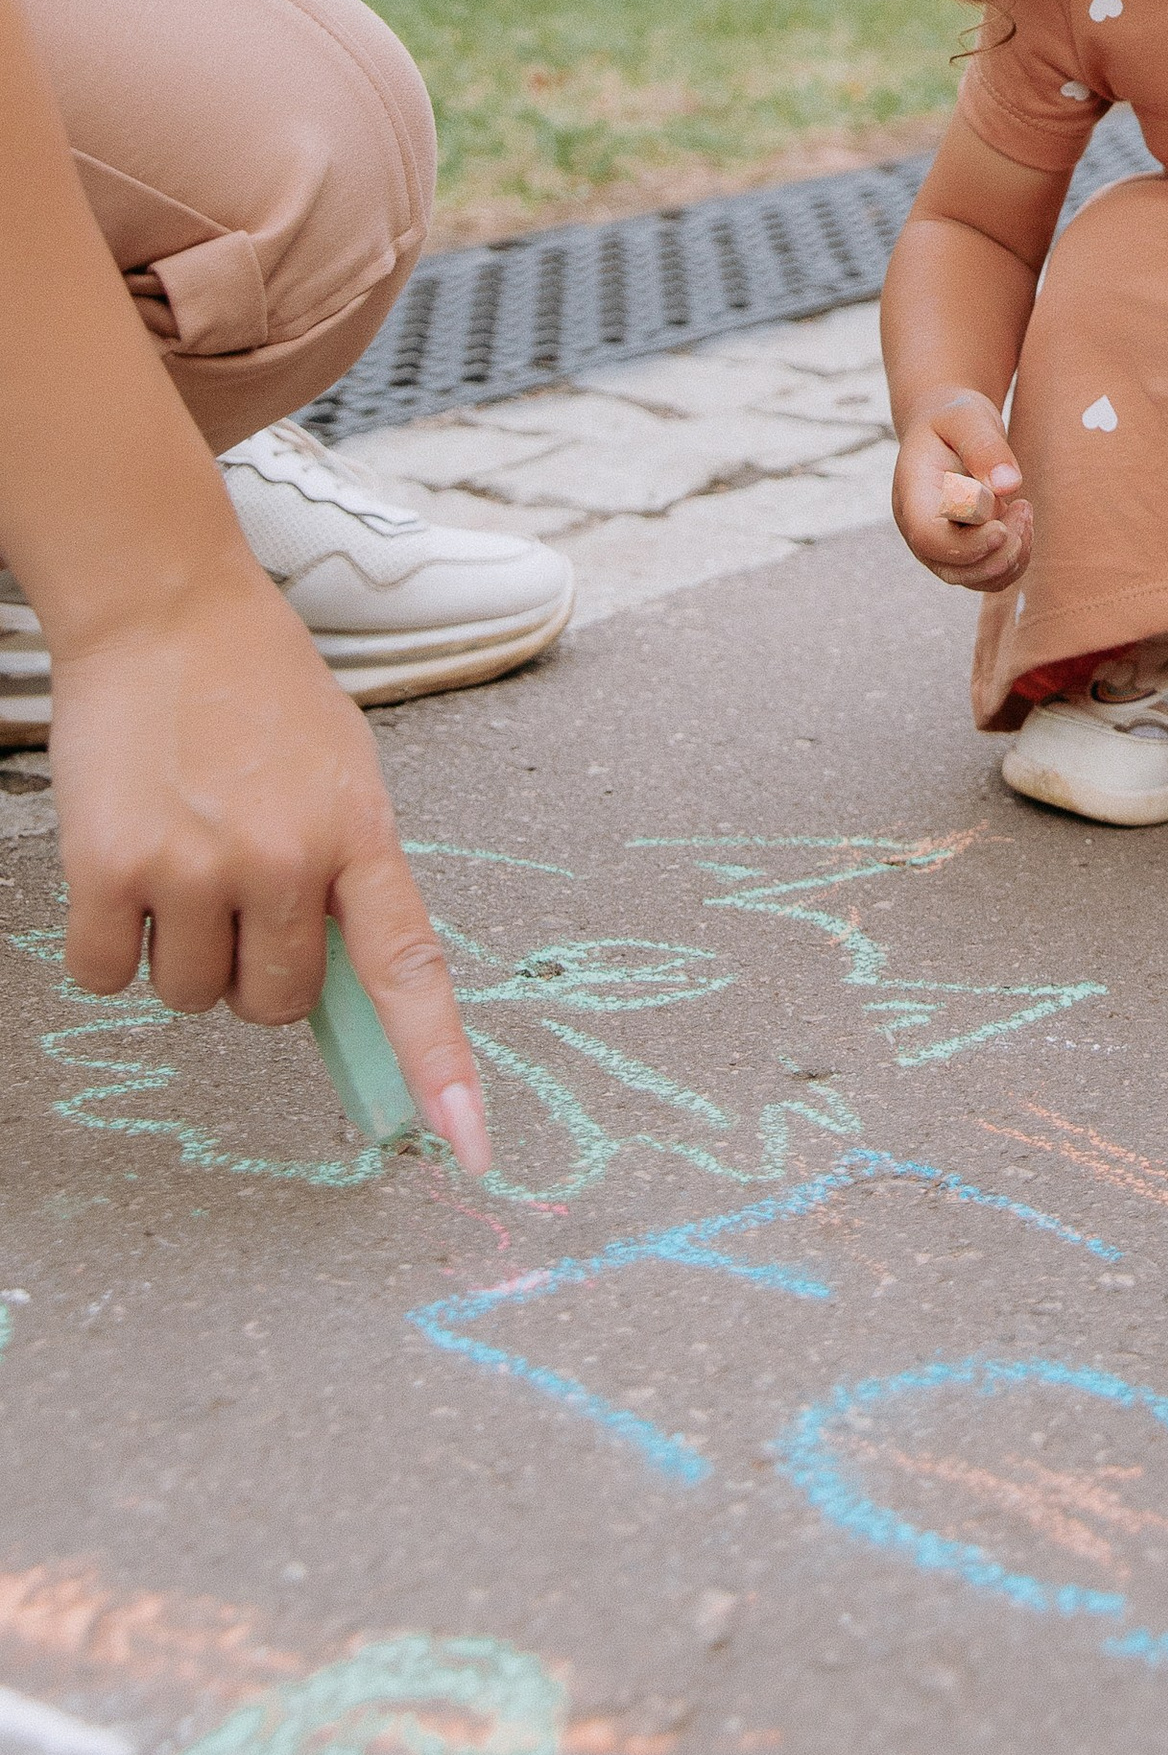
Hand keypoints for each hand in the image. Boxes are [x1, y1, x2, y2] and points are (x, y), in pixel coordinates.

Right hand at [48, 567, 489, 1169]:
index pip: (412, 970)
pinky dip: (111, 942)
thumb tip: (331, 1001)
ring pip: (192, 996)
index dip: (440, 1063)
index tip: (470, 1146)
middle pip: (275, 1004)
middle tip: (237, 881)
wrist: (167, 607)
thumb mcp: (339, 773)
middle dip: (255, 967)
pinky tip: (123, 861)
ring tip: (182, 850)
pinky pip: (110, 975)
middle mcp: (287, 858)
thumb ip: (345, 878)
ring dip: (181, 949)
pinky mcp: (113, 868)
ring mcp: (199, 865)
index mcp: (360, 833)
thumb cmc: (260, 692)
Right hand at [893, 390, 1032, 589]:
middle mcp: (921, 530)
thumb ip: (984, 446)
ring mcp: (943, 546)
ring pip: (977, 578)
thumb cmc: (954, 420)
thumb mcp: (966, 417)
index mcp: (913, 496)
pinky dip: (1016, 558)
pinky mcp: (966, 552)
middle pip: (953, 569)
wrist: (948, 430)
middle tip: (1023, 509)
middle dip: (997, 553)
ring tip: (1025, 509)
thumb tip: (1008, 484)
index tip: (1000, 527)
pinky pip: (992, 575)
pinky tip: (1024, 521)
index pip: (929, 538)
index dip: (966, 544)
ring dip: (1012, 556)